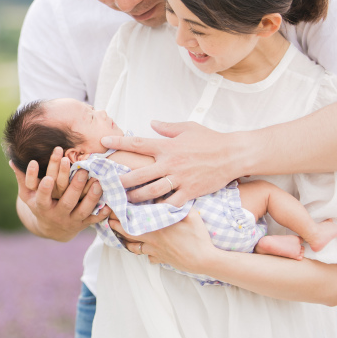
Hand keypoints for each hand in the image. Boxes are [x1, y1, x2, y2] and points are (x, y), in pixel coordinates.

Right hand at [11, 147, 108, 241]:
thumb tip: (12, 160)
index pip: (42, 198)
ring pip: (83, 211)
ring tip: (97, 181)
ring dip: (91, 197)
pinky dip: (102, 213)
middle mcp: (57, 215)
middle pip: (67, 202)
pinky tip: (110, 202)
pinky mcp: (83, 224)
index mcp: (41, 207)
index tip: (48, 178)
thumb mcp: (27, 195)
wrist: (51, 229)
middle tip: (82, 170)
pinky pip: (94, 220)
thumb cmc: (38, 205)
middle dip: (75, 187)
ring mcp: (71, 221)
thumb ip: (23, 178)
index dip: (44, 190)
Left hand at [101, 121, 244, 205]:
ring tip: (125, 202)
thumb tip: (152, 123)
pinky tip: (150, 213)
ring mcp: (179, 179)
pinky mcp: (190, 192)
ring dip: (136, 198)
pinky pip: (170, 203)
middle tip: (109, 186)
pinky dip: (159, 209)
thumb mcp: (188, 127)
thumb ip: (167, 127)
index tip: (103, 142)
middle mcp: (170, 163)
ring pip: (151, 192)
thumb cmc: (211, 139)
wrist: (233, 154)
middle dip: (122, 181)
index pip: (137, 143)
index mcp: (166, 146)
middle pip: (139, 174)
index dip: (118, 142)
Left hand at [109, 210, 215, 272]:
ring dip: (128, 242)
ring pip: (135, 248)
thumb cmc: (198, 237)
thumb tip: (167, 194)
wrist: (205, 260)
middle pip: (127, 234)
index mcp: (156, 227)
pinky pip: (149, 257)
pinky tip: (147, 250)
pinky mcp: (163, 260)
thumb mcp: (190, 216)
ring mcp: (156, 251)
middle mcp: (152, 240)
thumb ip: (177, 205)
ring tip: (122, 237)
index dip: (120, 215)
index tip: (113, 208)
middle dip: (117, 227)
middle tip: (110, 221)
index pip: (132, 220)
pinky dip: (146, 253)